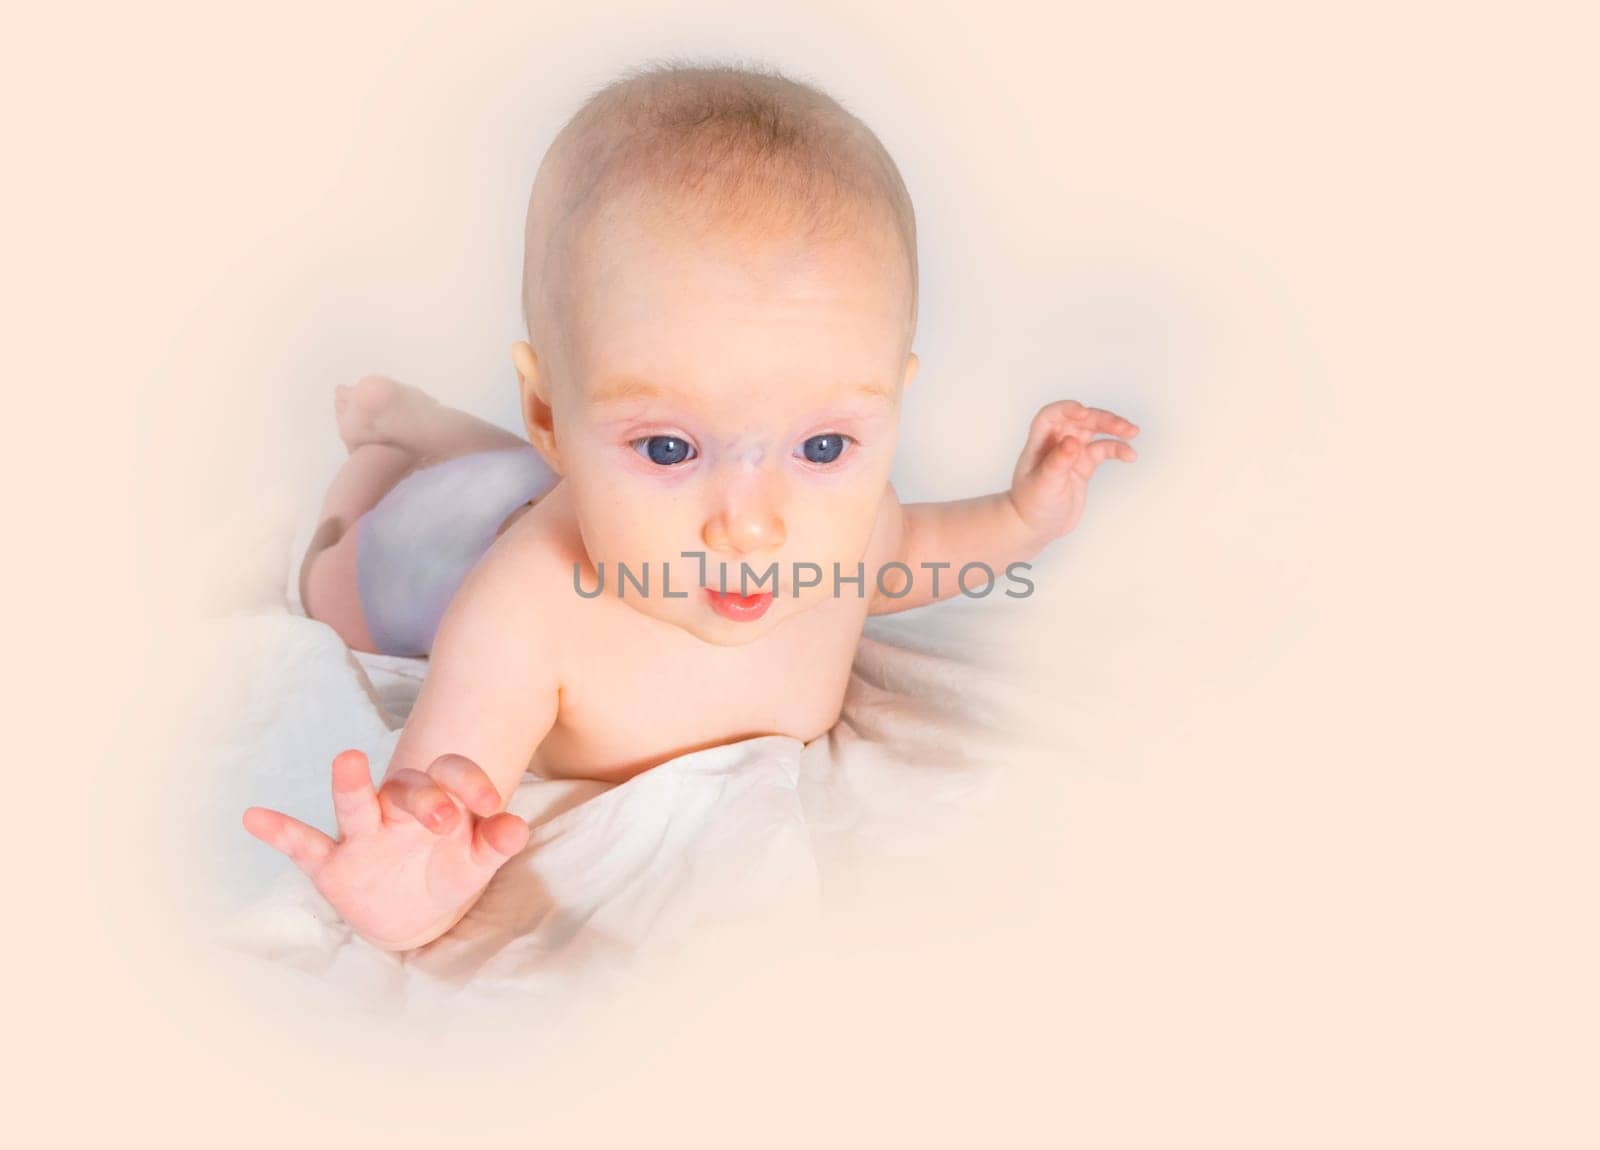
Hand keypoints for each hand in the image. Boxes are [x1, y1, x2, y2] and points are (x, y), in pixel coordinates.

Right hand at [242, 750, 529, 950]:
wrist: (412, 914)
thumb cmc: (447, 872)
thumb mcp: (476, 862)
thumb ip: (496, 842)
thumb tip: (517, 826)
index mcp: (437, 800)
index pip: (451, 773)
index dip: (471, 782)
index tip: (492, 805)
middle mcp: (396, 810)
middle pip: (406, 786)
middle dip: (426, 797)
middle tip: (445, 818)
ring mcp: (362, 836)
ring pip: (356, 804)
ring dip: (352, 784)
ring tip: (346, 758)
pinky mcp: (332, 866)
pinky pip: (303, 845)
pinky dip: (280, 832)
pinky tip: (254, 817)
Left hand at [1008, 400, 1139, 542]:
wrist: (1036, 526)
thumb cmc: (1031, 504)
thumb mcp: (1043, 483)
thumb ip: (1058, 462)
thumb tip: (1072, 441)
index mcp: (1039, 442)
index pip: (1051, 416)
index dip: (1067, 410)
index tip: (1083, 413)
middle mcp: (1056, 443)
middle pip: (1080, 420)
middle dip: (1101, 419)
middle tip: (1123, 427)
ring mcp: (1071, 453)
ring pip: (1094, 431)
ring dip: (1113, 429)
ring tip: (1132, 432)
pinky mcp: (1083, 465)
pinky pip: (1103, 450)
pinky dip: (1117, 450)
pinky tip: (1129, 455)